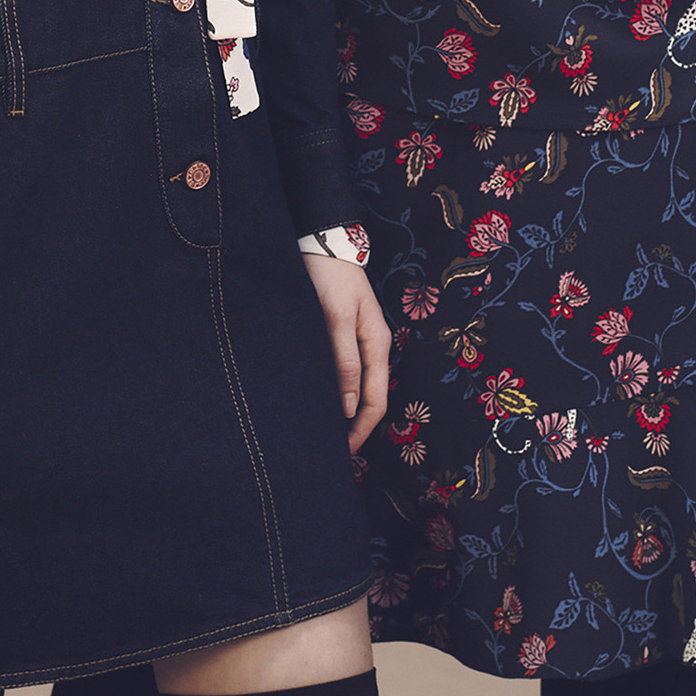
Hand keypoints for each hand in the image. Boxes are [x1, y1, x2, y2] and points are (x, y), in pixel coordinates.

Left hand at [303, 257, 391, 452]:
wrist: (322, 241)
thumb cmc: (330, 276)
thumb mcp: (336, 318)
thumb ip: (343, 360)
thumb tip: (347, 406)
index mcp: (376, 344)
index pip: (375, 401)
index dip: (360, 431)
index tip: (342, 454)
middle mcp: (371, 346)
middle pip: (369, 398)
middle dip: (353, 428)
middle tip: (329, 452)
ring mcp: (358, 340)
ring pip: (356, 387)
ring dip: (343, 411)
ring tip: (322, 432)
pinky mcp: (343, 333)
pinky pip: (344, 372)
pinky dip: (336, 391)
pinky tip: (319, 398)